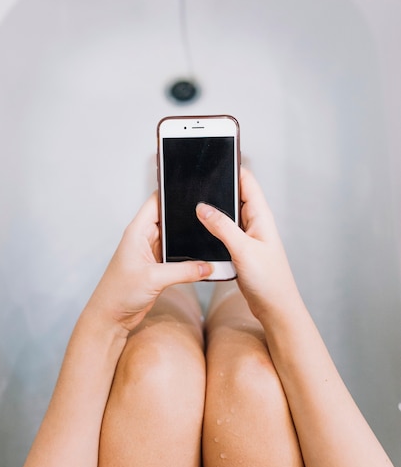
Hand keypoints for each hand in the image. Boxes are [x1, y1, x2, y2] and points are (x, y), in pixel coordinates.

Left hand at [85, 191, 211, 335]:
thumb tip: (209, 266)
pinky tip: (202, 258)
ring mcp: (152, 253)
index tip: (192, 187)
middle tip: (209, 214)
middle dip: (187, 217)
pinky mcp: (158, 267)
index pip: (156, 202)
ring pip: (175, 239)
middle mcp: (144, 239)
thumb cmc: (118, 294)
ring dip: (188, 240)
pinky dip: (188, 257)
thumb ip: (184, 271)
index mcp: (137, 231)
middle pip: (170, 219)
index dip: (172, 193)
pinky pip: (176, 256)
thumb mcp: (154, 279)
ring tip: (209, 235)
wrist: (111, 318)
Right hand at [196, 168, 299, 322]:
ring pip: (227, 216)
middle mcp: (255, 223)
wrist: (275, 309)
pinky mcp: (239, 250)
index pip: (247, 182)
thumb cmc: (269, 281)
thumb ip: (223, 227)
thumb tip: (203, 207)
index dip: (231, 167)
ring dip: (212, 210)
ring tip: (191, 204)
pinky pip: (223, 233)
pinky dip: (211, 229)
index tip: (213, 158)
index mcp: (261, 217)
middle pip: (234, 196)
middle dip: (217, 188)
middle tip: (195, 180)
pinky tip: (197, 231)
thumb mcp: (243, 250)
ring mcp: (247, 237)